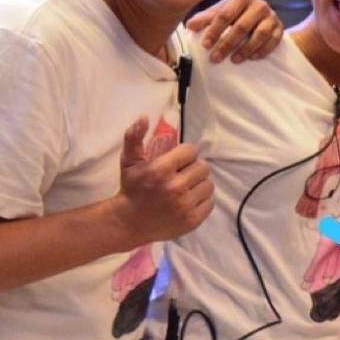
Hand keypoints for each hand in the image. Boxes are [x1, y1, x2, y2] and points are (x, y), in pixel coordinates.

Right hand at [112, 117, 212, 244]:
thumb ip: (134, 137)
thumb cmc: (131, 189)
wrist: (129, 222)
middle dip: (194, 168)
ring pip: (209, 184)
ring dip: (200, 183)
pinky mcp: (192, 220)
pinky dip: (202, 199)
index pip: (191, 151)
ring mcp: (185, 206)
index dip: (185, 154)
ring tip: (187, 186)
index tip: (178, 160)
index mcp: (160, 170)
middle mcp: (175, 187)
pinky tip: (190, 199)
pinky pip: (210, 202)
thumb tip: (144, 117)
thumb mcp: (128, 161)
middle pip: (203, 167)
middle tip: (183, 173)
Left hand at [189, 0, 284, 62]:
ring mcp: (271, 16)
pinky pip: (273, 41)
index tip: (205, 45)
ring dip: (246, 49)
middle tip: (216, 58)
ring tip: (234, 60)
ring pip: (260, 34)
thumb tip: (190, 26)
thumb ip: (205, 18)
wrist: (261, 15)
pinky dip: (262, 50)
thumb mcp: (220, 12)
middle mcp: (259, 4)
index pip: (225, 15)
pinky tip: (251, 58)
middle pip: (242, 26)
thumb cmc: (236, 13)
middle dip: (227, 44)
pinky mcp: (280, 28)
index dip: (214, 31)